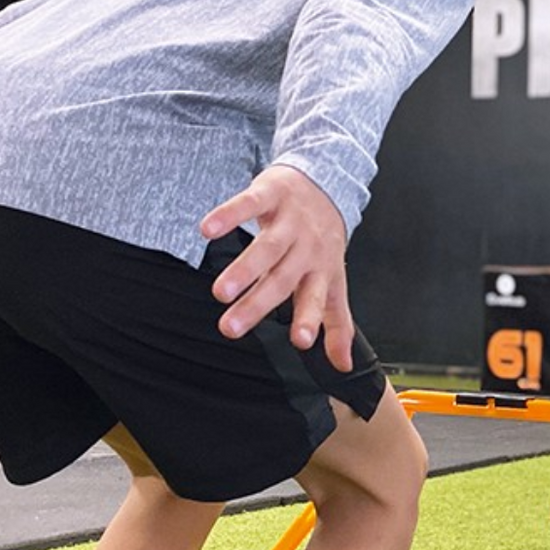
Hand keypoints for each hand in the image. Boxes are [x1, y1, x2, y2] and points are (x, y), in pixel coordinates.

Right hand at [200, 165, 356, 371]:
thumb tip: (342, 367)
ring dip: (243, 270)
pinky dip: (228, 216)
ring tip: (221, 292)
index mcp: (321, 272)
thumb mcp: (334, 281)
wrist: (325, 182)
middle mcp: (306, 249)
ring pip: (266, 248)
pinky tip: (207, 230)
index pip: (316, 300)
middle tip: (231, 328)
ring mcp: (289, 221)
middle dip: (258, 305)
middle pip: (282, 280)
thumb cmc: (322, 242)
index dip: (310, 320)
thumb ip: (335, 323)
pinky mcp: (270, 194)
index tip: (300, 342)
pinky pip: (247, 205)